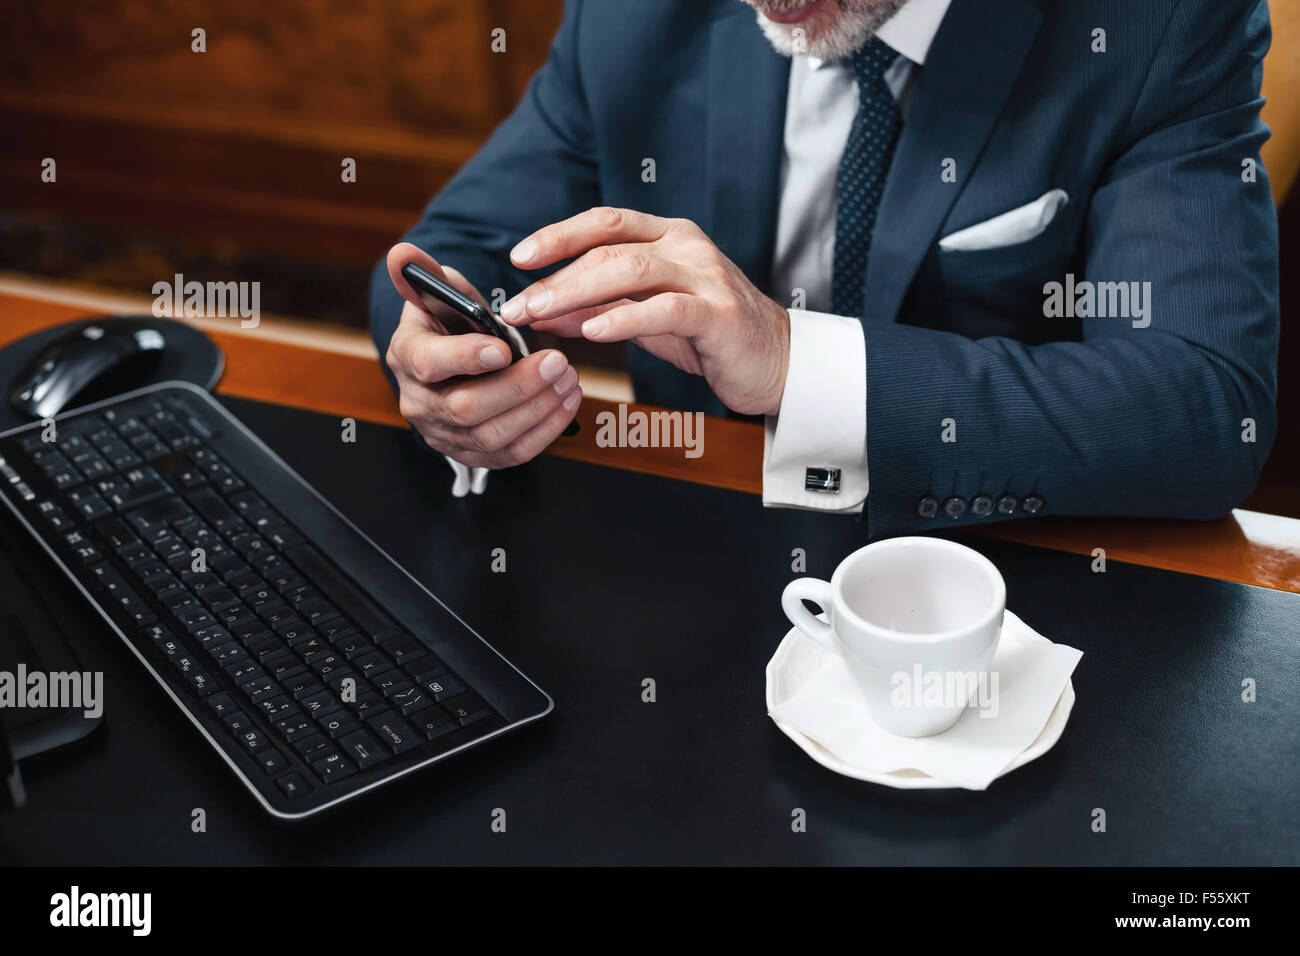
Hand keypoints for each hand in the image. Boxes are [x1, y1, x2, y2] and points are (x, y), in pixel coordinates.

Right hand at [384, 242, 581, 468]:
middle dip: (518, 387)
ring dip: (538, 408)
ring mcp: (445, 435)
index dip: (465, 358)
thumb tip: (404, 253)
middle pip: (466, 408)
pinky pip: (512, 453)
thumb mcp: (437, 295)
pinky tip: (567, 402)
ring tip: (569, 378)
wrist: (450, 367)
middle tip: (557, 362)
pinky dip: (546, 429)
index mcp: (407, 356)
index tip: (503, 349)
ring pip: (493, 435)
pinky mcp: (474, 455)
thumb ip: (425, 273)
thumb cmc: (449, 326)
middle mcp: (419, 403)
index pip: (428, 364)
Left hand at [499, 207, 790, 415]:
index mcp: (668, 236)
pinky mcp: (718, 313)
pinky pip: (664, 309)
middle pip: (609, 247)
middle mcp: (686, 245)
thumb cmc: (709, 336)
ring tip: (542, 314)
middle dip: (556, 276)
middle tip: (518, 304)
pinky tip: (592, 330)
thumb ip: (599, 307)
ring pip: (630, 270)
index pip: (604, 223)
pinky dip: (623, 318)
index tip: (518, 259)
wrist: (775, 362)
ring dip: (577, 292)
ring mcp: (705, 276)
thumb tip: (543, 311)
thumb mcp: (645, 318)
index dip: (557, 236)